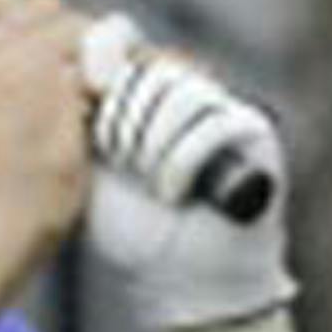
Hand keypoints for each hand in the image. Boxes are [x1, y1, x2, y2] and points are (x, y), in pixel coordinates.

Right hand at [0, 0, 93, 256]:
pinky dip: (110, 78)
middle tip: (79, 76)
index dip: (1, 6)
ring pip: (76, 25)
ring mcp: (21, 65)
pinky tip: (103, 110)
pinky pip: (100, 56)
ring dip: (95, 53)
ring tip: (95, 96)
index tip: (27, 37)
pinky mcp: (60, 82)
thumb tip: (38, 59)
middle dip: (64, 32)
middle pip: (36, 5)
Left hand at [86, 68, 296, 331]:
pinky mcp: (254, 132)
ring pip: (181, 93)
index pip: (126, 55)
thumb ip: (85, 117)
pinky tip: (170, 193)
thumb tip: (77, 69)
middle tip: (124, 168)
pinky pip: (214, 123)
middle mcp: (190, 91)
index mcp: (150, 93)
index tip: (98, 143)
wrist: (183, 276)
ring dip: (152, 144)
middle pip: (151, 70)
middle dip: (125, 124)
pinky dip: (180, 162)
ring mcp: (224, 107)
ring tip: (149, 183)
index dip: (105, 96)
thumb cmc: (135, 226)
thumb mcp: (94, 166)